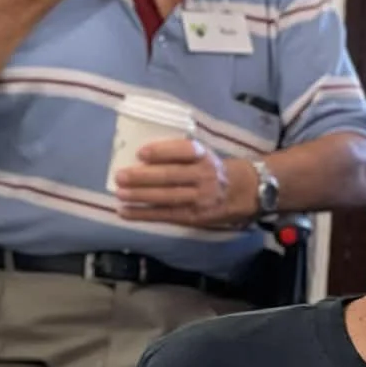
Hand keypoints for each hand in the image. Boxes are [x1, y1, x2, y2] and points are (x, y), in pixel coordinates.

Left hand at [114, 138, 253, 226]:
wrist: (245, 192)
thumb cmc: (212, 169)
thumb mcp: (204, 155)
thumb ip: (179, 154)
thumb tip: (138, 157)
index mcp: (204, 156)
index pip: (185, 150)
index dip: (162, 151)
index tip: (141, 153)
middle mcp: (204, 176)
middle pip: (171, 175)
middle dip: (143, 177)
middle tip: (120, 176)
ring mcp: (200, 197)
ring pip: (167, 197)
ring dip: (140, 196)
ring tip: (120, 194)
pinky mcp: (194, 216)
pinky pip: (166, 215)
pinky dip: (143, 214)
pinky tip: (124, 212)